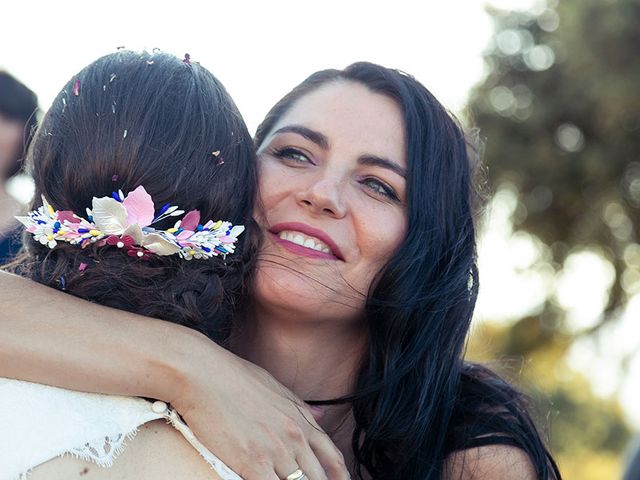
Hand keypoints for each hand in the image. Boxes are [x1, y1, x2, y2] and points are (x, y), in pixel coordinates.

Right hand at [172, 342, 349, 479]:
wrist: (204, 375)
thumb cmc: (234, 377)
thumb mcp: (275, 387)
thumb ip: (299, 406)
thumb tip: (320, 414)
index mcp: (301, 419)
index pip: (333, 458)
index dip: (339, 477)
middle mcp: (295, 436)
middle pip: (317, 477)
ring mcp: (276, 451)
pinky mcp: (254, 464)